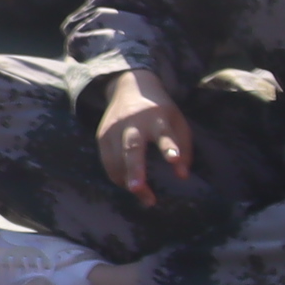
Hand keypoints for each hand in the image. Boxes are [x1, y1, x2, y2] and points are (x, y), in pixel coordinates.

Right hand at [98, 69, 194, 203]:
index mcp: (156, 118)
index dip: (169, 146)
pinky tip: (130, 186)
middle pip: (132, 148)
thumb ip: (183, 147)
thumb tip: (182, 176)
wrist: (128, 86)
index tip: (174, 159)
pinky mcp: (101, 135)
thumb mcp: (178, 122)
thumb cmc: (160, 111)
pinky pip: (107, 162)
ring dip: (128, 181)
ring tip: (145, 199)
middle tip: (138, 188)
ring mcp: (113, 129)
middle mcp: (132, 123)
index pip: (163, 133)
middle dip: (135, 169)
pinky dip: (118, 176)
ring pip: (117, 159)